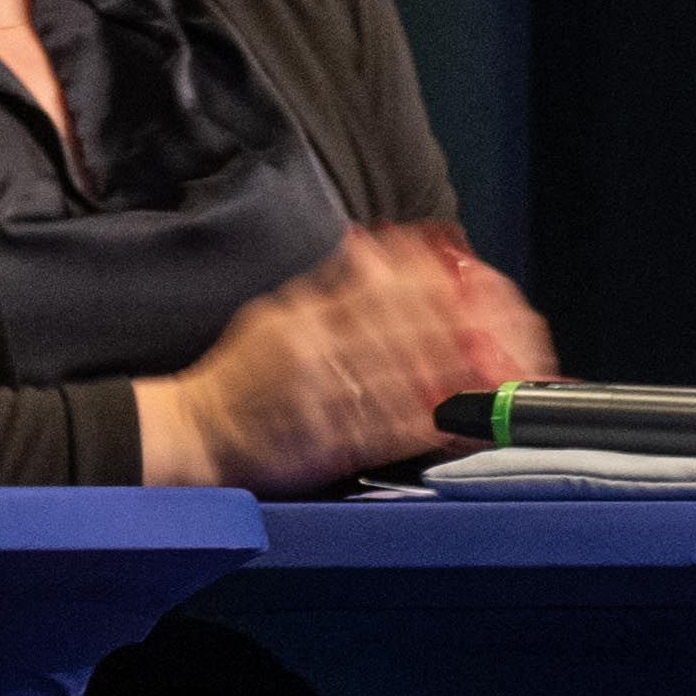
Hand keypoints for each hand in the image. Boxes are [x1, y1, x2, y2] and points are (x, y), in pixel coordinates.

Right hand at [150, 221, 540, 491]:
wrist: (196, 431)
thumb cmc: (237, 375)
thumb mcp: (272, 315)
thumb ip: (324, 287)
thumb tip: (370, 250)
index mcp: (302, 320)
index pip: (376, 295)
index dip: (427, 289)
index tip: (465, 283)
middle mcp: (315, 356)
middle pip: (398, 335)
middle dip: (454, 330)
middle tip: (499, 325)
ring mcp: (324, 402)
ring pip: (401, 381)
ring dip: (453, 374)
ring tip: (494, 367)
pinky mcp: (330, 444)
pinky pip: (389, 430)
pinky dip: (429, 423)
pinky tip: (460, 417)